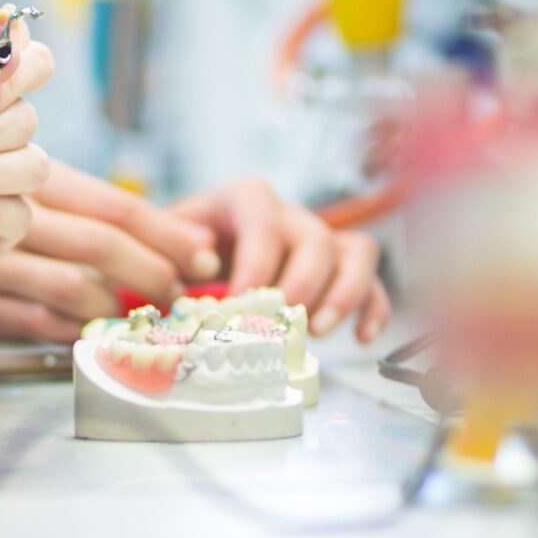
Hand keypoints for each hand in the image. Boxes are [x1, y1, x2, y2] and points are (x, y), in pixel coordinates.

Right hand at [0, 164, 221, 343]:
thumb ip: (64, 196)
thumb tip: (156, 218)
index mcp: (24, 177)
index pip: (111, 201)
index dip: (165, 227)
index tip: (205, 250)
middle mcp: (4, 211)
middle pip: (102, 241)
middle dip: (157, 269)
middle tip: (187, 293)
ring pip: (75, 285)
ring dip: (119, 308)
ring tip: (145, 318)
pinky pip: (39, 322)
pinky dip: (76, 331)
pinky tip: (95, 336)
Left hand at [171, 176, 391, 342]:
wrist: (191, 257)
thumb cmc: (179, 251)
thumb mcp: (164, 242)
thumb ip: (174, 246)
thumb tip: (201, 259)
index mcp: (244, 200)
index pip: (262, 218)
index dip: (256, 261)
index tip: (240, 301)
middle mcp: (289, 215)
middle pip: (315, 237)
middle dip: (301, 284)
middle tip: (279, 322)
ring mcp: (319, 241)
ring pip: (357, 251)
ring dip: (344, 292)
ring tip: (317, 329)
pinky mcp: (339, 269)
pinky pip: (373, 281)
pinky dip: (373, 308)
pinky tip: (360, 338)